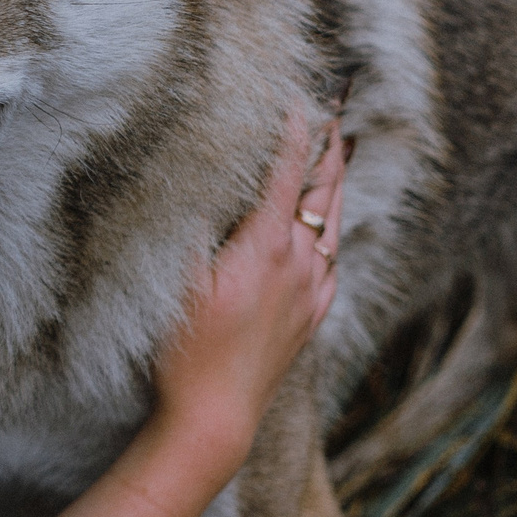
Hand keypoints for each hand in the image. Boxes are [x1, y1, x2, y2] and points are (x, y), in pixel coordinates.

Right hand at [151, 101, 347, 471]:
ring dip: (335, 183)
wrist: (215, 416)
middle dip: (329, 147)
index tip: (299, 100)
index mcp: (266, 247)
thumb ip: (195, 226)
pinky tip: (326, 227)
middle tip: (336, 110)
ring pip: (335, 224)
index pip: (287, 173)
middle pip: (324, 192)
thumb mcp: (177, 280)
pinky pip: (332, 260)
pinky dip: (332, 227)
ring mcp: (313, 292)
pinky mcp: (313, 316)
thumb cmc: (184, 349)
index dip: (294, 133)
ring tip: (338, 151)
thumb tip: (205, 181)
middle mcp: (301, 264)